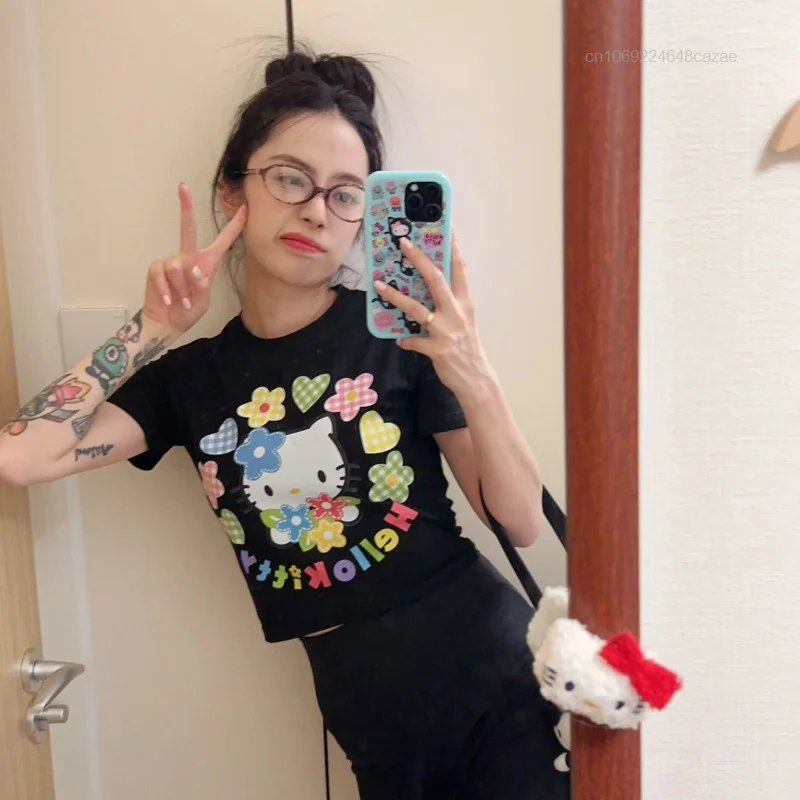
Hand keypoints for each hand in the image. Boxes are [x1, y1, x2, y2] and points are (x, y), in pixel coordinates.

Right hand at [143, 183, 246, 334]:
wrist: (167, 324)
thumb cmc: (187, 311)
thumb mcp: (202, 301)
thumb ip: (202, 285)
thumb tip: (194, 268)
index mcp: (206, 263)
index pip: (223, 241)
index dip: (234, 226)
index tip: (245, 208)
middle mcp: (188, 258)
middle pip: (188, 229)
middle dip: (186, 207)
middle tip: (183, 186)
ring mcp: (170, 262)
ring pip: (177, 266)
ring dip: (181, 288)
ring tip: (182, 301)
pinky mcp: (156, 269)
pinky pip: (162, 274)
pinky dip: (168, 290)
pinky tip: (169, 300)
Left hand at [374, 234, 492, 401]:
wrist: (476, 379)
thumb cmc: (467, 347)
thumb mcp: (465, 320)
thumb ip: (450, 303)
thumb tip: (430, 286)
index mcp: (466, 303)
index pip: (460, 269)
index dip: (453, 247)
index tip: (447, 227)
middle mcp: (457, 313)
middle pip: (436, 279)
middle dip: (419, 259)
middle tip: (403, 243)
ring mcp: (446, 331)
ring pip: (417, 308)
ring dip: (395, 296)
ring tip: (379, 285)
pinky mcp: (437, 349)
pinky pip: (413, 341)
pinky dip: (405, 340)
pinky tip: (399, 339)